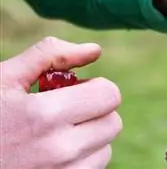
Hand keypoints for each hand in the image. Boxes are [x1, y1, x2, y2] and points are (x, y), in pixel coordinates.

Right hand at [0, 37, 121, 168]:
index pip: (110, 94)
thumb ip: (50, 55)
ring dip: (90, 137)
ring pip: (105, 148)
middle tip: (66, 109)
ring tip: (55, 133)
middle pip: (113, 122)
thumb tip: (94, 50)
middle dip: (95, 110)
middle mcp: (59, 150)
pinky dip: (82, 160)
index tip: (76, 89)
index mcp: (45, 115)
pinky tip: (53, 153)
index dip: (95, 86)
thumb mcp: (3, 78)